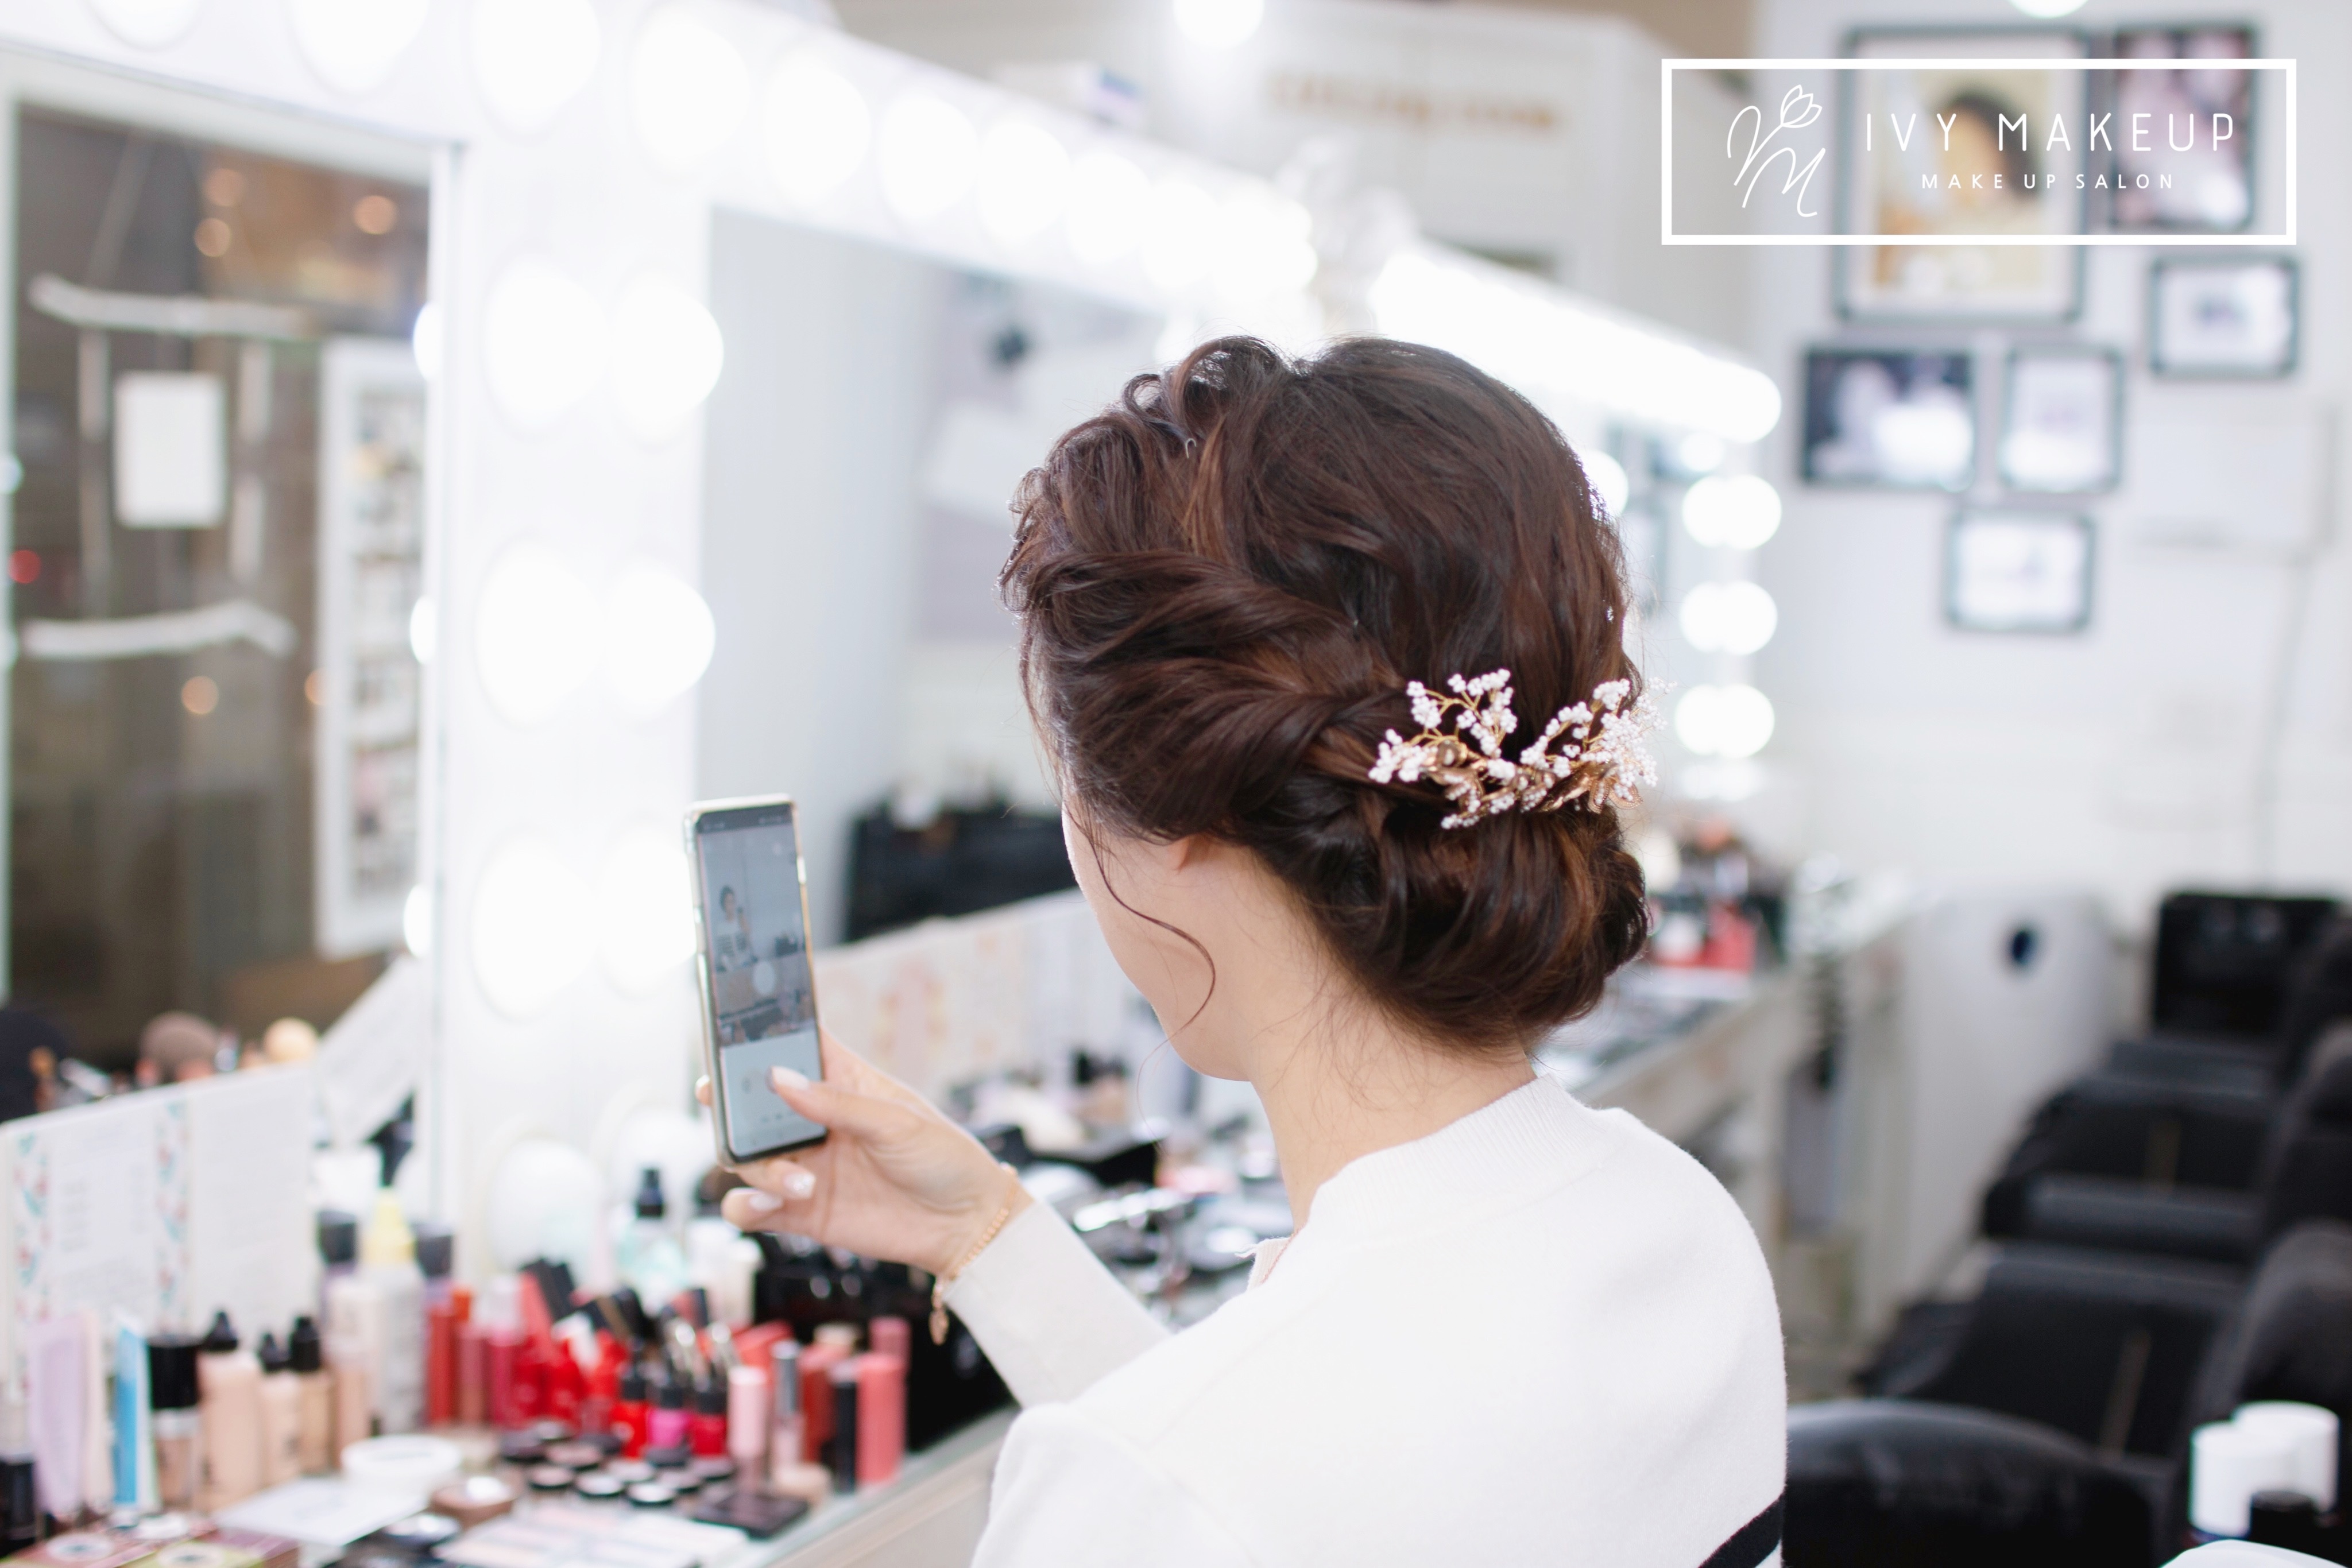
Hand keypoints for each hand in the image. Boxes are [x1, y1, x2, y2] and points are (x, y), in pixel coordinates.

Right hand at [699, 1029, 1028, 1275]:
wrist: (966, 1227)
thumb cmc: (944, 1159)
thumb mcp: (899, 1123)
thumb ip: (838, 1104)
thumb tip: (779, 1077)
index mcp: (844, 1085)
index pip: (796, 1049)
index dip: (763, 1037)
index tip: (731, 1032)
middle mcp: (816, 1123)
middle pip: (755, 1105)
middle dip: (729, 1101)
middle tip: (713, 1096)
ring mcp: (806, 1167)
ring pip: (749, 1157)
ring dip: (757, 1166)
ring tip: (798, 1181)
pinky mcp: (803, 1212)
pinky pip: (755, 1208)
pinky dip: (746, 1206)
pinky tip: (762, 1205)